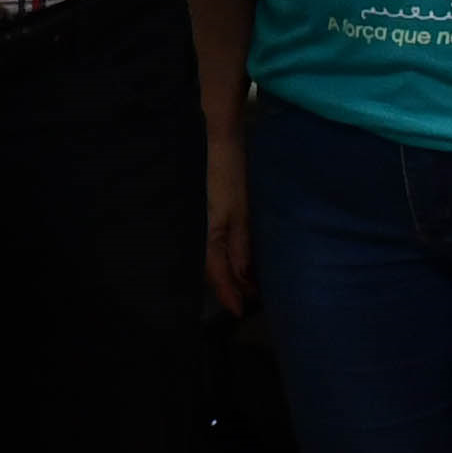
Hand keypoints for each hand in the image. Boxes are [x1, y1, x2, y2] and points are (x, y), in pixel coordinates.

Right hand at [202, 128, 253, 317]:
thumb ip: (241, 247)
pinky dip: (230, 255)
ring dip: (231, 271)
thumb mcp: (240, 213)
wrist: (218, 139)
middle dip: (231, 286)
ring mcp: (203, 221)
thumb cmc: (229, 175)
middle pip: (214, 269)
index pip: (215, 275)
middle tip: (251, 299)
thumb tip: (244, 279)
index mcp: (205, 235)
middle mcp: (201, 232)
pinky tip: (242, 258)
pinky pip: (217, 243)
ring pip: (215, 257)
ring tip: (250, 282)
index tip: (239, 313)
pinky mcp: (210, 212)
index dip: (228, 294)